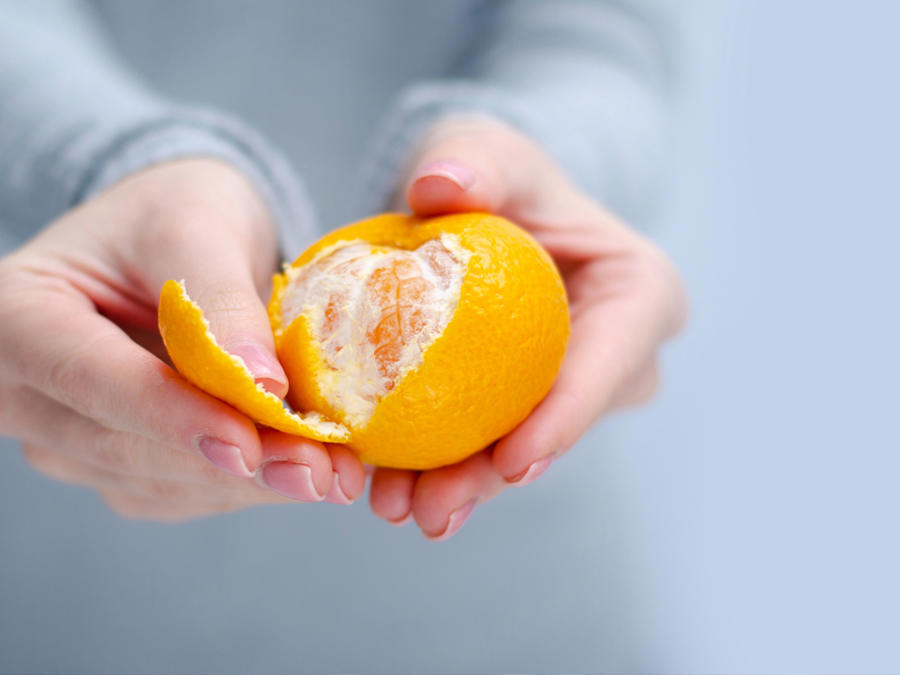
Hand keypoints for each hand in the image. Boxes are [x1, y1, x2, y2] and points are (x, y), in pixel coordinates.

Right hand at [0, 159, 364, 519]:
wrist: (176, 238)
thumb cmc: (174, 212)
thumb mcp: (195, 227)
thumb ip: (219, 301)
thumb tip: (261, 385)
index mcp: (16, 317)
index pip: (89, 378)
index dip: (172, 416)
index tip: (249, 443)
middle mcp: (27, 391)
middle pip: (124, 445)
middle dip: (232, 464)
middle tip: (322, 473)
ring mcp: (70, 437)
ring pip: (160, 481)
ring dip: (253, 484)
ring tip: (335, 474)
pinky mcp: (120, 463)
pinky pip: (184, 489)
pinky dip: (250, 482)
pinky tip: (308, 467)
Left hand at [369, 118, 686, 538]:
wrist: (484, 211)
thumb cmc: (498, 177)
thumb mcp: (488, 152)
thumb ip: (475, 160)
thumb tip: (443, 186)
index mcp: (639, 291)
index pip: (613, 357)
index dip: (568, 414)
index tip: (513, 459)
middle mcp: (619, 352)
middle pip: (565, 421)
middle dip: (500, 472)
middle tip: (436, 507)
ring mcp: (576, 383)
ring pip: (524, 444)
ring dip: (464, 485)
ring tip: (400, 509)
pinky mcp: (529, 400)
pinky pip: (492, 438)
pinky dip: (445, 465)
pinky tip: (396, 491)